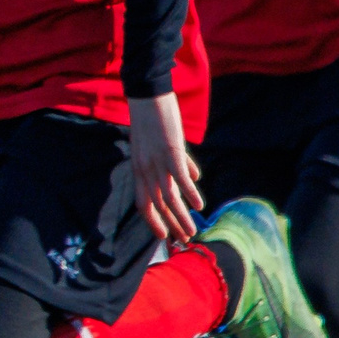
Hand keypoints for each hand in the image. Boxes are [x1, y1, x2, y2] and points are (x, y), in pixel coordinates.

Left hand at [129, 92, 204, 246]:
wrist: (147, 96)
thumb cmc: (154, 119)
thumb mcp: (159, 145)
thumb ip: (176, 163)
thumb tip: (195, 177)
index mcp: (139, 169)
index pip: (143, 203)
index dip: (153, 221)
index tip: (164, 236)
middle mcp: (145, 169)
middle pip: (157, 205)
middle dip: (171, 225)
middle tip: (183, 241)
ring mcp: (157, 161)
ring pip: (169, 197)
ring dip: (181, 217)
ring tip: (192, 231)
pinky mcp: (170, 151)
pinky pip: (179, 177)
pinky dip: (190, 193)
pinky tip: (199, 206)